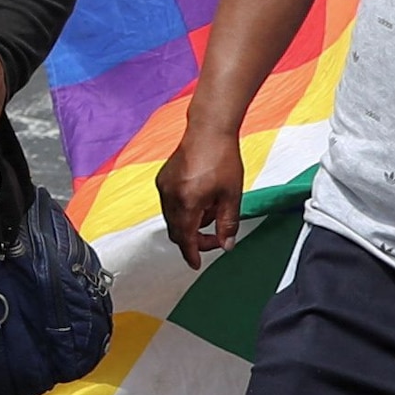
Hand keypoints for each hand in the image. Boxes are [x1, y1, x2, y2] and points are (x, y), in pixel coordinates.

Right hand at [158, 124, 245, 269]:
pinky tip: (201, 201)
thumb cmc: (222, 158)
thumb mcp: (231, 195)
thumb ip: (227, 223)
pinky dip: (184, 210)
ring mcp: (164, 187)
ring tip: (211, 212)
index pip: (185, 238)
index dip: (191, 253)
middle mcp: (170, 196)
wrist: (209, 130)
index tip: (196, 263)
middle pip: (177, 231)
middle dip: (193, 239)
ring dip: (190, 223)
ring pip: (173, 218)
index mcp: (187, 202)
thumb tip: (226, 244)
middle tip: (213, 239)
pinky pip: (170, 204)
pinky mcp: (163, 179)